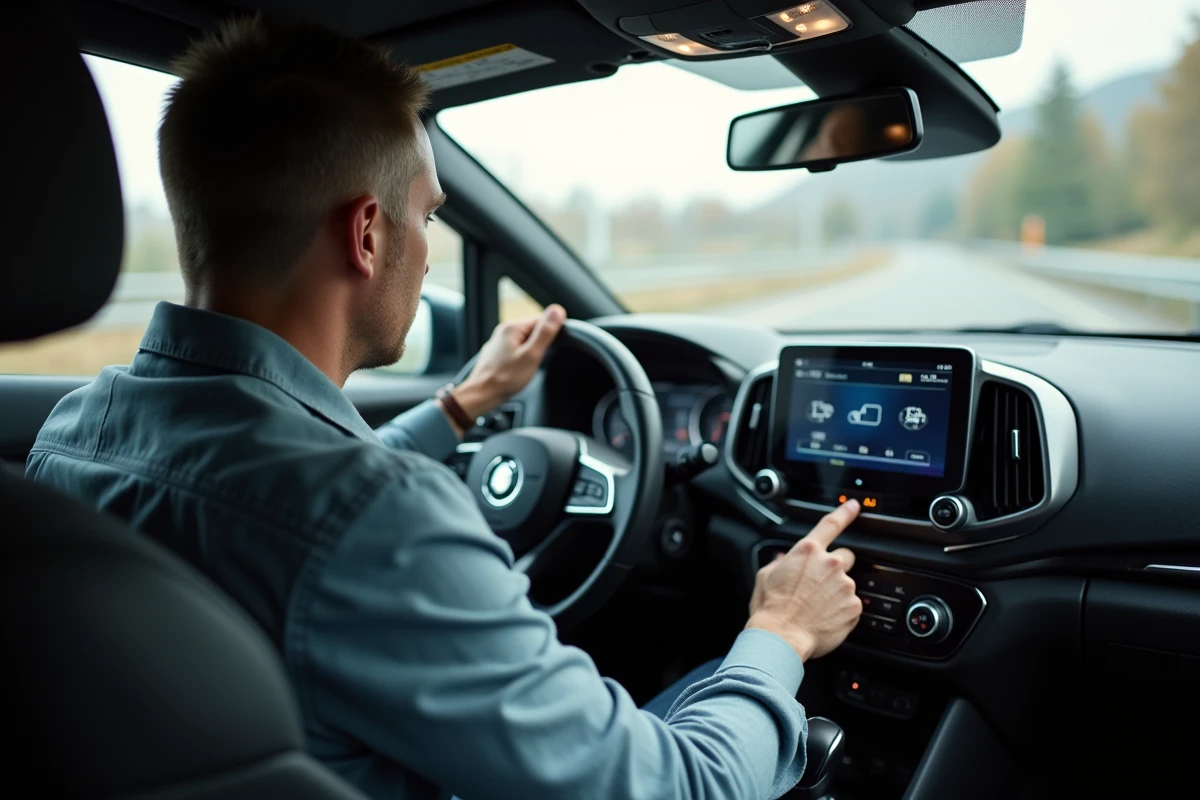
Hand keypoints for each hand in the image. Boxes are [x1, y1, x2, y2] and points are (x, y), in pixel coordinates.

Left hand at [447, 305, 566, 427]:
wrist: (482, 393)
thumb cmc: (506, 377)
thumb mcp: (532, 355)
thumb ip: (545, 332)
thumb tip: (558, 310)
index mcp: (513, 327)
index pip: (542, 319)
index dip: (552, 334)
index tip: (551, 349)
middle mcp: (504, 330)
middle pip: (533, 330)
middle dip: (540, 344)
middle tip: (537, 361)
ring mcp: (499, 341)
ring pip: (524, 340)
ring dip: (531, 351)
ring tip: (527, 366)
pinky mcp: (497, 352)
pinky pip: (515, 349)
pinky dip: (521, 356)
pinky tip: (519, 368)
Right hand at [745, 499, 861, 661]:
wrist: (781, 637)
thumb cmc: (771, 609)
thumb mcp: (765, 577)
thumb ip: (778, 563)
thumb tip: (783, 559)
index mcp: (807, 552)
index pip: (831, 524)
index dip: (845, 512)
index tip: (854, 506)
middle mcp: (830, 564)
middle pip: (845, 556)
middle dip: (836, 566)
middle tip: (821, 583)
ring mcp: (844, 585)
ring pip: (847, 583)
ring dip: (837, 592)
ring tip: (818, 608)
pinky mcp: (854, 607)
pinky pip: (852, 605)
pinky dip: (842, 611)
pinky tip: (826, 618)